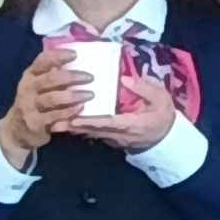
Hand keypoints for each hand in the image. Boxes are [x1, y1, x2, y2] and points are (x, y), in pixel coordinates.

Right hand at [0, 47, 89, 162]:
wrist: (17, 129)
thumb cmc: (35, 101)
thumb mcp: (38, 85)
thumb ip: (52, 73)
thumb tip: (78, 59)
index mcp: (30, 75)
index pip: (42, 61)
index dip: (58, 56)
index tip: (75, 54)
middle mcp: (27, 89)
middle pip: (49, 80)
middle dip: (71, 77)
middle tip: (90, 77)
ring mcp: (29, 106)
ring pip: (52, 99)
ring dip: (73, 95)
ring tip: (90, 94)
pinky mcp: (35, 123)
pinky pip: (54, 116)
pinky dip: (69, 112)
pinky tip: (80, 108)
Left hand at [57, 65, 179, 153]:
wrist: (166, 137)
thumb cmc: (163, 115)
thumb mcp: (161, 99)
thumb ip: (145, 88)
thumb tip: (125, 79)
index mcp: (133, 124)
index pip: (109, 122)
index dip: (91, 121)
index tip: (75, 118)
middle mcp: (120, 135)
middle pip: (93, 131)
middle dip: (73, 127)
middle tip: (53, 122)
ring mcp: (115, 139)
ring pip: (90, 134)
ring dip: (72, 130)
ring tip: (54, 124)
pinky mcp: (111, 140)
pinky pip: (93, 135)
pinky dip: (80, 130)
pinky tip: (66, 124)